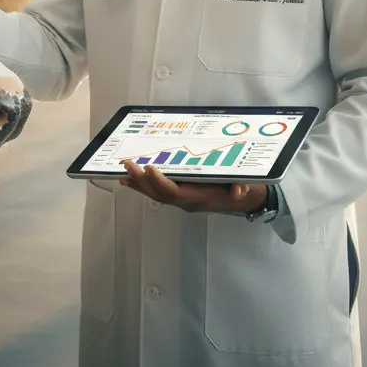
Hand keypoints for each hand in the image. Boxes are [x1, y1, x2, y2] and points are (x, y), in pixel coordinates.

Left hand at [120, 160, 267, 214]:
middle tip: (128, 165)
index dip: (161, 182)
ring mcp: (180, 200)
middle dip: (142, 181)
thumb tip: (239, 191)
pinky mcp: (177, 196)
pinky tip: (128, 180)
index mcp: (199, 197)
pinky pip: (156, 193)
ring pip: (155, 194)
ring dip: (139, 183)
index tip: (149, 168)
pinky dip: (141, 187)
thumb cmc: (237, 188)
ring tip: (124, 171)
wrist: (237, 198)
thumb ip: (241, 187)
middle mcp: (187, 201)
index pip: (175, 193)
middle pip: (160, 194)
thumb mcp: (243, 186)